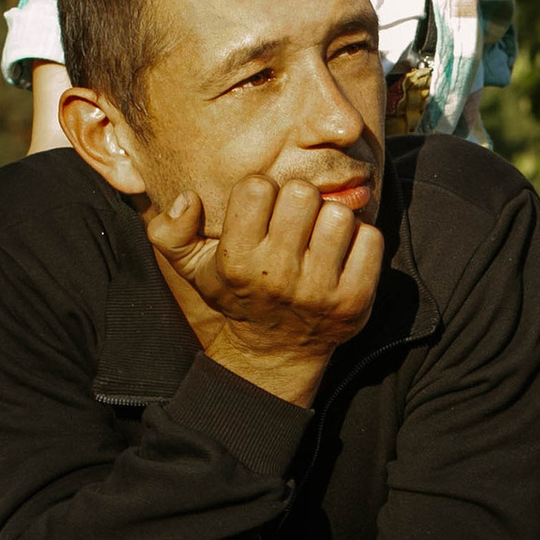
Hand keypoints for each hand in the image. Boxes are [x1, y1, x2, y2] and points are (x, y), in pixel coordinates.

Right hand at [144, 171, 383, 405]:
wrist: (277, 352)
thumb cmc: (236, 295)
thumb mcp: (192, 268)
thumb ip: (169, 232)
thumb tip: (188, 198)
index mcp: (236, 261)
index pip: (256, 187)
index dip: (262, 190)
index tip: (262, 209)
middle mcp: (277, 275)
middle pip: (302, 193)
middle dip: (300, 199)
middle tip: (295, 220)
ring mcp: (318, 290)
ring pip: (339, 214)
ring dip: (331, 219)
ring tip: (319, 237)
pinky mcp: (354, 300)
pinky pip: (370, 239)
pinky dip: (360, 240)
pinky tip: (342, 254)